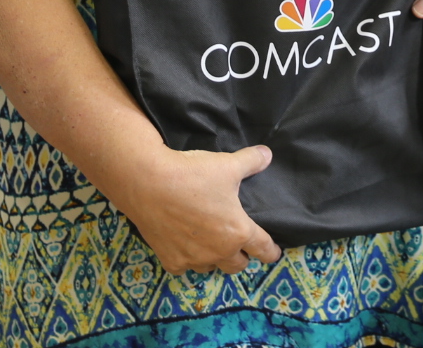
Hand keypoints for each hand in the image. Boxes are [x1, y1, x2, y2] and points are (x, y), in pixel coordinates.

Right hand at [114, 145, 281, 275]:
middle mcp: (218, 252)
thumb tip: (267, 154)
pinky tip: (185, 249)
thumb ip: (252, 161)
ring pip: (211, 268)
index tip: (274, 255)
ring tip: (212, 247)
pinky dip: (187, 260)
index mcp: (238, 231)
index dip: (271, 252)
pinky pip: (184, 268)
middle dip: (242, 256)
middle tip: (239, 246)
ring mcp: (193, 259)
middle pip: (237, 265)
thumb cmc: (193, 174)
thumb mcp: (228, 164)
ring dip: (214, 260)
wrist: (149, 183)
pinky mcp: (170, 260)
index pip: (262, 248)